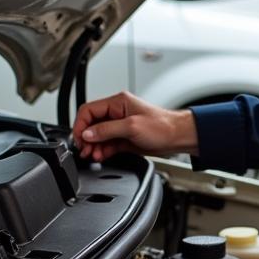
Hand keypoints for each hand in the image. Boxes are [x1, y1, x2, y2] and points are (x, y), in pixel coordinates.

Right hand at [72, 91, 198, 161]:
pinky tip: (100, 156)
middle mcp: (117, 113)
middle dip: (86, 138)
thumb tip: (87, 133)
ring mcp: (121, 126)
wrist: (179, 137)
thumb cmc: (163, 126)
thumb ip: (107, 130)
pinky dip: (102, 150)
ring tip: (92, 155)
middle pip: (91, 124)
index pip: (89, 110)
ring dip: (93, 146)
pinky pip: (107, 144)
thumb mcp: (131, 126)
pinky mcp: (125, 138)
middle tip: (84, 149)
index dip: (80, 125)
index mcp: (118, 103)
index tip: (79, 138)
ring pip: (98, 136)